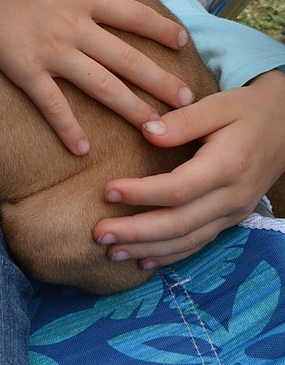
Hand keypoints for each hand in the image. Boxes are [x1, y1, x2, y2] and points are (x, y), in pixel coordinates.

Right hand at [0, 0, 192, 155]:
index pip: (134, 16)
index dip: (161, 30)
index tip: (183, 42)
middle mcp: (77, 27)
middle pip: (128, 59)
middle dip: (161, 81)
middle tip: (187, 102)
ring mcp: (54, 51)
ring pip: (102, 85)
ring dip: (131, 108)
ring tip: (156, 128)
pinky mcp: (26, 69)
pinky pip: (52, 104)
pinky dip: (68, 128)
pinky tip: (82, 150)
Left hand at [94, 69, 284, 269]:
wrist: (284, 127)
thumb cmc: (245, 111)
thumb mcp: (217, 105)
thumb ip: (183, 120)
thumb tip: (147, 131)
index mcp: (227, 166)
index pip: (179, 189)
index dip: (142, 194)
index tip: (107, 191)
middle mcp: (232, 197)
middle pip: (180, 223)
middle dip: (137, 232)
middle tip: (99, 234)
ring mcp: (234, 213)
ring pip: (188, 240)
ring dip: (148, 249)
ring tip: (111, 252)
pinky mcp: (231, 219)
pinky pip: (199, 243)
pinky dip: (171, 255)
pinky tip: (144, 260)